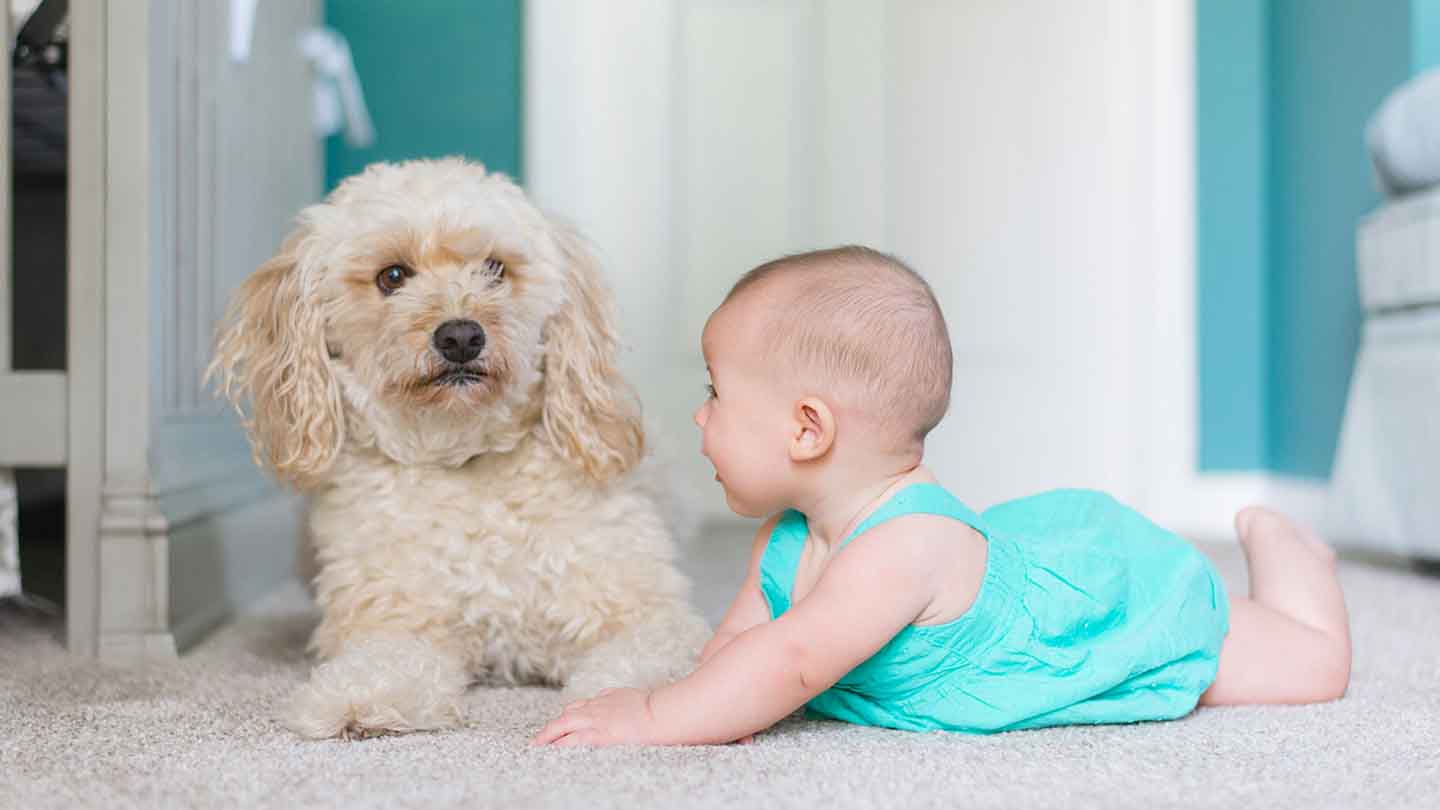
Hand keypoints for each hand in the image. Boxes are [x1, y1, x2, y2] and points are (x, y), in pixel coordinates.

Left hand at [530, 688, 659, 746]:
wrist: (659, 713)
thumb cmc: (649, 706)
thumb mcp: (625, 695)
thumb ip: (611, 697)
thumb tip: (602, 696)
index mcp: (602, 700)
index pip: (577, 707)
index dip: (564, 718)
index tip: (557, 725)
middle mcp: (595, 708)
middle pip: (565, 716)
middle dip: (549, 729)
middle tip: (537, 740)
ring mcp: (595, 720)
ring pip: (564, 725)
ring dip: (550, 735)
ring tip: (539, 746)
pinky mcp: (599, 734)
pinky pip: (574, 739)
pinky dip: (562, 744)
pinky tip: (555, 751)